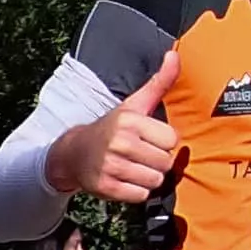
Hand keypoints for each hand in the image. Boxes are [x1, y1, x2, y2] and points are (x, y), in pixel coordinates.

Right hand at [50, 50, 181, 203]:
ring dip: (147, 177)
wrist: (74, 153)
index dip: (163, 141)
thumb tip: (175, 54)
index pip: (172, 140)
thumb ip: (159, 82)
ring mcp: (111, 166)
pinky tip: (124, 180)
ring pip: (155, 181)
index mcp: (130, 120)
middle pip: (165, 163)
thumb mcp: (135, 104)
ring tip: (133, 167)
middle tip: (140, 154)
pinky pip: (140, 195)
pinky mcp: (106, 187)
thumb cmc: (113, 128)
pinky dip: (136, 191)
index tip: (149, 138)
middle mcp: (120, 142)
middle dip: (157, 161)